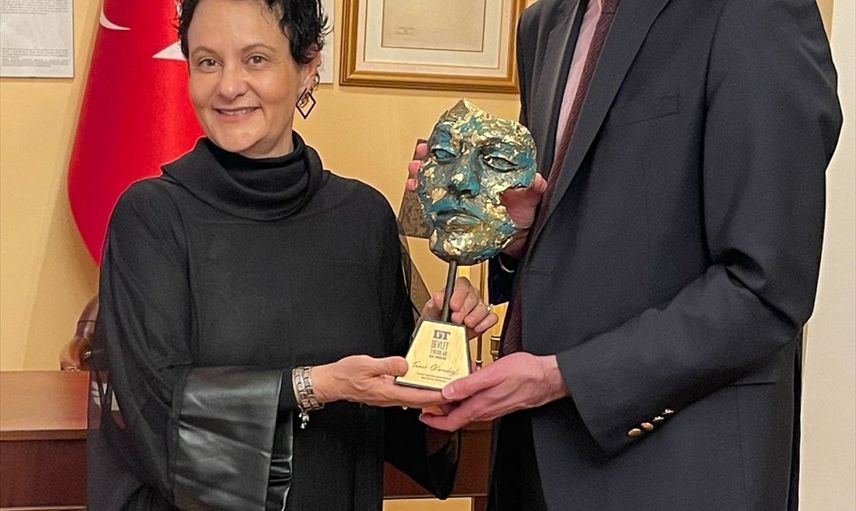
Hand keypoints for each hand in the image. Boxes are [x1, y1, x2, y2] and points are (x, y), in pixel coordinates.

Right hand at [312, 355, 447, 407]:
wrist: (332, 383)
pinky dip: (419, 389)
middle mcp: (391, 397)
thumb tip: (405, 364)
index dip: (437, 395)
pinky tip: (423, 382)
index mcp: (388, 392)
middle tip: (455, 390)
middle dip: (439, 397)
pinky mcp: (386, 392)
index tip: (451, 391)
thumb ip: (386, 365)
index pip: (419, 396)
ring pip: (415, 398)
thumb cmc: (345, 375)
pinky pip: (407, 393)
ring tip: (444, 385)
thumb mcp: (365, 365)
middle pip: (421, 400)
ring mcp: (389, 396)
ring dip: (430, 394)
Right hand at [406, 142, 547, 258]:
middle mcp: (475, 181)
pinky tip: (417, 192)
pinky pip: (437, 202)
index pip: (471, 151)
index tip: (445, 137)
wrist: (519, 239)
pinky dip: (425, 197)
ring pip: (439, 180)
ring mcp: (464, 196)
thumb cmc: (526, 214)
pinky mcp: (456, 212)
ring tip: (414, 170)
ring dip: (425, 174)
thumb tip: (537, 180)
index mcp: (491, 172)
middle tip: (422, 152)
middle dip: (433, 156)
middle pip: (449, 163)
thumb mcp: (532, 197)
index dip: (457, 142)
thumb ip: (534, 187)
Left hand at [418, 353, 568, 430]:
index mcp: (480, 406)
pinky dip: (467, 394)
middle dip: (441, 407)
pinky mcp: (499, 401)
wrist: (548, 378)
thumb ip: (468, 385)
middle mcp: (485, 410)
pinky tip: (468, 381)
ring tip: (446, 385)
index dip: (434, 420)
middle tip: (430, 395)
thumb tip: (447, 392)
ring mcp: (493, 406)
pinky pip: (477, 402)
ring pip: (467, 408)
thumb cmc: (525, 375)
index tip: (423, 415)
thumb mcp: (492, 374)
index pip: (451, 422)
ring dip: (454, 400)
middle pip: (457, 415)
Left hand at [421, 276, 497, 338]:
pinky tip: (476, 328)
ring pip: (483, 307)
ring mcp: (479, 307)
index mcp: (456, 289)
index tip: (453, 305)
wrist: (440, 333)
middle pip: (473, 295)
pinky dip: (485, 323)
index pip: (462, 284)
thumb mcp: (431, 309)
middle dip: (464, 309)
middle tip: (455, 318)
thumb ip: (434, 303)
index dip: (459, 294)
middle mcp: (469, 296)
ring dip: (475, 317)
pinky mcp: (485, 319)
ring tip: (466, 324)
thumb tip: (438, 298)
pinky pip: (492, 318)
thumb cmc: (437, 317)